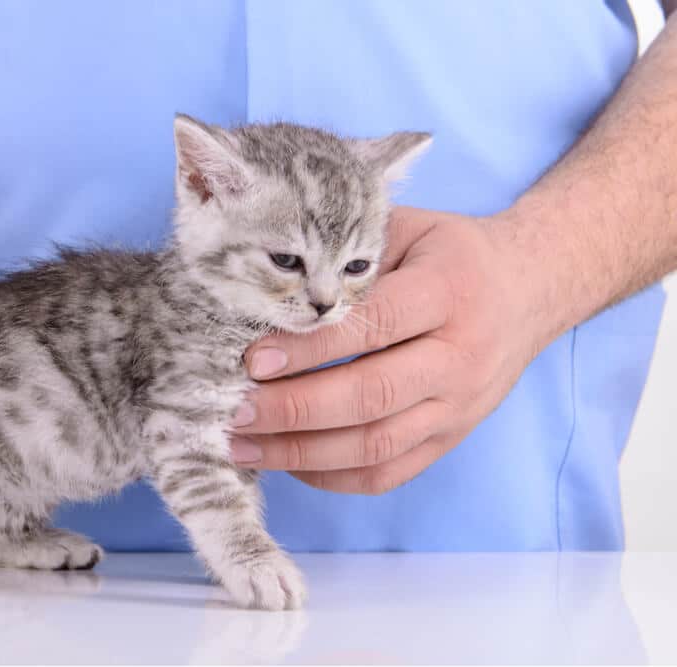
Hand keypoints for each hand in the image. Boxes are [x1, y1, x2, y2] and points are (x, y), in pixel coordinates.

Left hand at [230, 207, 543, 494]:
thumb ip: (352, 256)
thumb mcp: (409, 229)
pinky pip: (389, 473)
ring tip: (242, 446)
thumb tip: (272, 292)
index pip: (372, 327)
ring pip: (376, 445)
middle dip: (293, 409)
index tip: (252, 359)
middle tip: (233, 411)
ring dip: (301, 452)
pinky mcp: (451, 438)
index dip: (309, 348)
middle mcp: (459, 356)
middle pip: (370, 396)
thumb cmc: (452, 254)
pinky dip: (334, 476)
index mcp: (448, 292)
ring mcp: (459, 406)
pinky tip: (289, 462)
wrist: (530, 289)